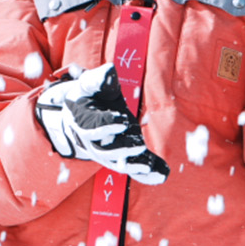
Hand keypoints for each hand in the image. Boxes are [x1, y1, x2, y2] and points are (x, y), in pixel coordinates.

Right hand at [34, 64, 168, 183]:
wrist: (85, 115)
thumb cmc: (90, 97)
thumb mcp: (91, 85)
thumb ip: (98, 79)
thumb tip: (109, 70)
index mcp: (82, 121)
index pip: (92, 127)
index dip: (106, 125)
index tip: (122, 121)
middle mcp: (93, 142)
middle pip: (105, 151)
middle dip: (122, 149)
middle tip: (139, 145)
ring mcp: (108, 153)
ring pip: (118, 163)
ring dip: (134, 165)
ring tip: (148, 166)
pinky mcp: (122, 157)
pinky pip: (133, 168)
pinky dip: (147, 174)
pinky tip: (162, 174)